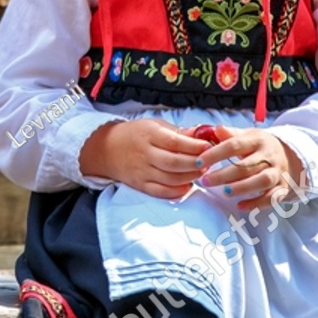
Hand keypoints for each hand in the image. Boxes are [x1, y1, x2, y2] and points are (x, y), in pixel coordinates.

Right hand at [79, 118, 207, 199]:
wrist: (107, 149)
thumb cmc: (136, 135)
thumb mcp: (155, 125)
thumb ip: (179, 131)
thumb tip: (203, 133)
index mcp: (149, 135)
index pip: (175, 142)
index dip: (194, 146)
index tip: (209, 146)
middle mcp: (145, 154)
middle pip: (174, 162)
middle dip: (195, 164)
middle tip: (209, 161)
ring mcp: (142, 171)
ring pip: (170, 178)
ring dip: (190, 177)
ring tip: (201, 172)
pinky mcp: (140, 185)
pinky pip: (161, 192)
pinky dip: (177, 191)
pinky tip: (188, 185)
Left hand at [190, 125, 307, 210]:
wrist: (289, 156)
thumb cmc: (258, 146)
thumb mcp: (247, 136)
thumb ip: (230, 134)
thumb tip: (215, 129)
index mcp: (257, 140)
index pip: (234, 145)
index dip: (215, 154)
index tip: (198, 162)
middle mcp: (269, 156)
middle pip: (247, 165)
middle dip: (225, 174)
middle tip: (205, 181)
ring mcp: (277, 172)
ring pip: (262, 180)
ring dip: (243, 187)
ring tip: (225, 192)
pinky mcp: (282, 188)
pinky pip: (271, 198)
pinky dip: (256, 203)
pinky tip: (240, 206)